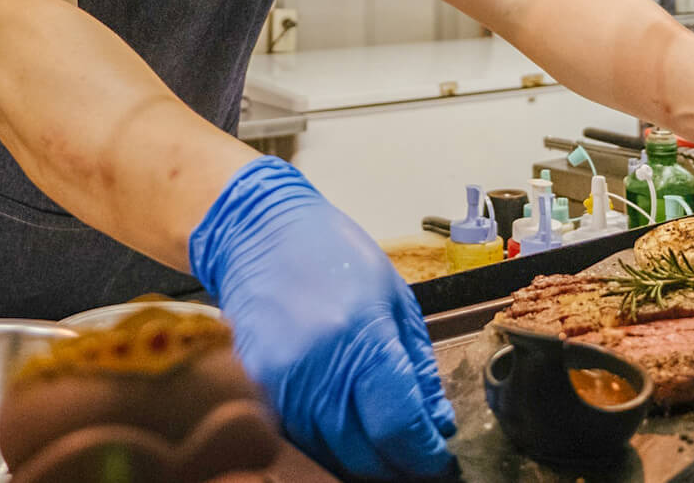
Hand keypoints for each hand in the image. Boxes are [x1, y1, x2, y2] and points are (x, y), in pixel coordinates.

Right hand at [188, 156, 455, 478]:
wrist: (259, 233)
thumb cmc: (332, 254)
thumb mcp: (395, 298)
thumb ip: (417, 366)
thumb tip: (436, 422)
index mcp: (362, 336)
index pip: (398, 426)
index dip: (423, 454)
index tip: (438, 459)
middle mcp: (316, 366)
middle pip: (362, 453)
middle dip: (396, 464)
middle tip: (415, 458)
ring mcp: (279, 382)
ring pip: (328, 453)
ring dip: (361, 458)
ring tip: (383, 444)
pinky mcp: (255, 388)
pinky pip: (297, 436)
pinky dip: (326, 442)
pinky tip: (345, 427)